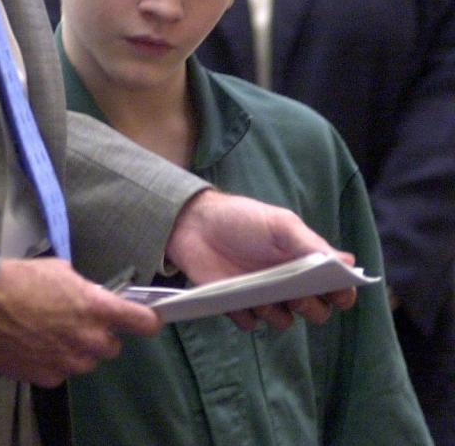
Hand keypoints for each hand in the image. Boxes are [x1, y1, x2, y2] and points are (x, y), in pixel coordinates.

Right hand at [0, 258, 160, 387]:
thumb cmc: (19, 279)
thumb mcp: (60, 270)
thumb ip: (83, 288)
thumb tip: (89, 295)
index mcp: (96, 308)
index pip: (142, 322)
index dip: (147, 320)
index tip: (147, 319)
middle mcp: (88, 339)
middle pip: (113, 347)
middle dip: (100, 335)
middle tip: (79, 321)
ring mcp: (69, 362)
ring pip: (87, 362)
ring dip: (77, 350)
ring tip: (52, 332)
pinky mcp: (48, 377)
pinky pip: (61, 372)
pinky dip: (53, 361)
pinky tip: (35, 344)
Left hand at [166, 189, 356, 329]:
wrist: (195, 223)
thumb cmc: (242, 219)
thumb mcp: (281, 225)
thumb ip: (311, 245)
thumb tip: (349, 263)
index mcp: (304, 262)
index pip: (336, 289)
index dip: (341, 295)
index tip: (334, 293)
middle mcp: (288, 283)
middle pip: (316, 312)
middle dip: (311, 308)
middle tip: (295, 296)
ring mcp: (263, 296)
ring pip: (284, 322)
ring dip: (276, 314)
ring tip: (259, 295)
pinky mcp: (237, 306)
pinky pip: (250, 324)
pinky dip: (246, 316)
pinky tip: (236, 298)